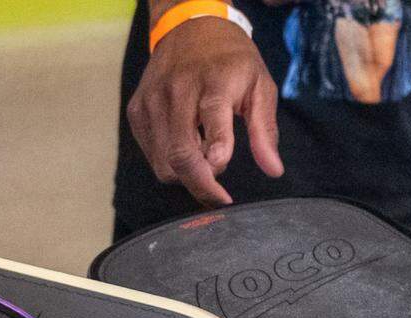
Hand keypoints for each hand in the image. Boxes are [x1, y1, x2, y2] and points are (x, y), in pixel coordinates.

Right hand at [128, 15, 283, 205]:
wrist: (189, 28)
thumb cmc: (230, 61)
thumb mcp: (260, 85)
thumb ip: (265, 130)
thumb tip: (273, 170)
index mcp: (214, 82)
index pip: (211, 124)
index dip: (216, 159)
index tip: (225, 192)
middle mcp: (177, 91)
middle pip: (180, 155)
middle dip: (201, 184)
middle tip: (219, 195)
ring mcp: (152, 102)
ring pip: (163, 163)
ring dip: (186, 174)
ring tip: (204, 157)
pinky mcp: (137, 111)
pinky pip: (151, 154)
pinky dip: (169, 162)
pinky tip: (186, 144)